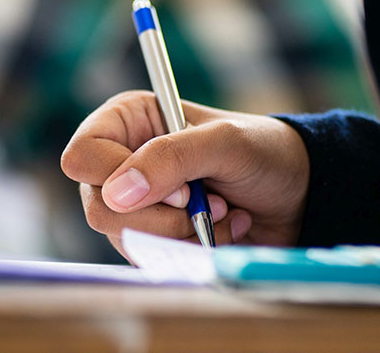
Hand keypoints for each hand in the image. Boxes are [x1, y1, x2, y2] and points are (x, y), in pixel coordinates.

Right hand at [61, 91, 309, 259]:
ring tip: (221, 211)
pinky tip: (218, 230)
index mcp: (126, 121)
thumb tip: (116, 194)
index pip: (82, 157)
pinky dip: (188, 250)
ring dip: (180, 233)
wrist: (296, 193)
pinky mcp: (150, 235)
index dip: (121, 179)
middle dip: (160, 215)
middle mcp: (120, 159)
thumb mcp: (225, 143)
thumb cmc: (263, 152)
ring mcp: (132, 201)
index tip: (180, 189)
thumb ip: (171, 158)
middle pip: (97, 205)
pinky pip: (147, 257)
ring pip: (121, 236)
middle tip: (205, 202)